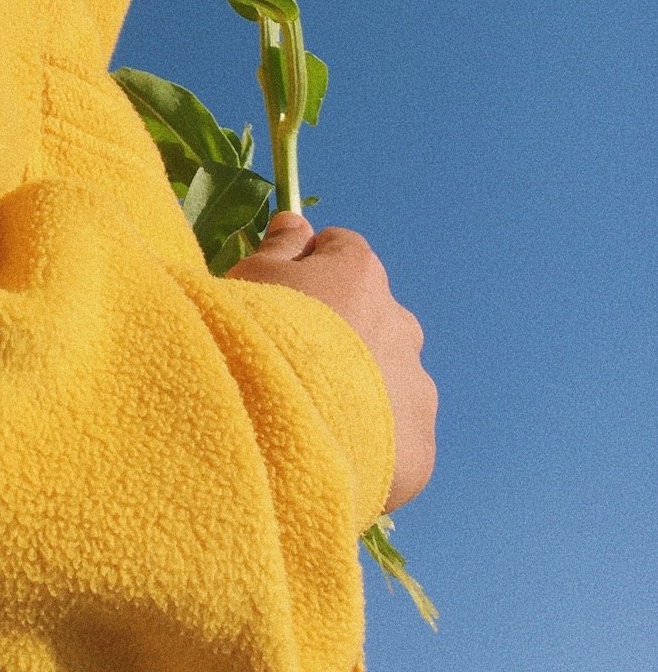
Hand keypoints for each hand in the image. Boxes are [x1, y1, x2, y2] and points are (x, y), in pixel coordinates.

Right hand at [228, 213, 436, 512]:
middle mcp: (400, 322)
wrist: (286, 431)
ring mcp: (416, 385)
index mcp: (361, 274)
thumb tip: (297, 221)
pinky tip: (334, 450)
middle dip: (344, 331)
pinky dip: (373, 439)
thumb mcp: (252, 278)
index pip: (342, 251)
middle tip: (295, 361)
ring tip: (314, 413)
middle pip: (372, 316)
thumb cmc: (261, 338)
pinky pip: (397, 433)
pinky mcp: (420, 444)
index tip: (281, 298)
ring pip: (389, 375)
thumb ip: (279, 246)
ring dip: (363, 385)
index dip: (310, 270)